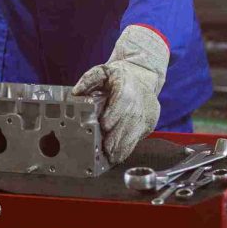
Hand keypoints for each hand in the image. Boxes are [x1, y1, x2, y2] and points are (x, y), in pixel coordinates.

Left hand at [72, 25, 168, 163]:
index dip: (115, 113)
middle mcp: (140, 98)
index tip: (105, 125)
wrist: (142, 75)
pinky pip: (139, 137)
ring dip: (123, 145)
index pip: (123, 99)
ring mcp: (147, 111)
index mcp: (127, 83)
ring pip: (136, 131)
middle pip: (130, 119)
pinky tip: (118, 156)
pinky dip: (129, 147)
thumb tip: (76, 92)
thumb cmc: (119, 75)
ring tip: (110, 156)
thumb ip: (89, 80)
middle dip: (117, 135)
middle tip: (105, 148)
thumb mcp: (103, 71)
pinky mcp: (150, 121)